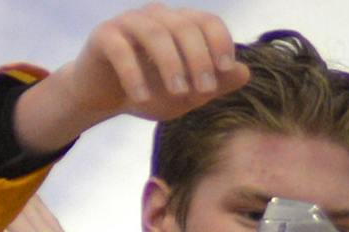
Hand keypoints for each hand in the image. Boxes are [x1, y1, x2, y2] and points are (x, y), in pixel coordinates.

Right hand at [14, 6, 249, 153]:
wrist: (105, 96)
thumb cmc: (151, 91)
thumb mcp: (188, 94)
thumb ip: (216, 84)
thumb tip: (245, 72)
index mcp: (181, 24)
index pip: (207, 21)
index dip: (219, 41)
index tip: (225, 69)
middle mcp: (157, 16)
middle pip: (184, 26)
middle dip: (198, 59)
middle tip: (204, 92)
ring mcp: (129, 22)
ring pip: (156, 35)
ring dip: (171, 65)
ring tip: (179, 95)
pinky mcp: (104, 35)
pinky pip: (121, 49)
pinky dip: (134, 74)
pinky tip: (142, 98)